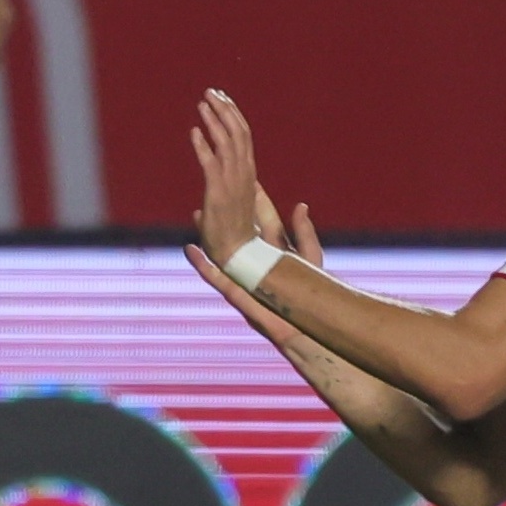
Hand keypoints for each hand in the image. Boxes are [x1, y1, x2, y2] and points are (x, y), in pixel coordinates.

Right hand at [187, 202, 325, 352]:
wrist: (309, 326)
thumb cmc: (314, 294)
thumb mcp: (310, 256)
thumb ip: (304, 232)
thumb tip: (301, 205)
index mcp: (274, 251)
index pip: (260, 219)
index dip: (253, 199)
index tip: (247, 179)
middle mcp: (257, 262)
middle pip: (237, 231)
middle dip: (226, 211)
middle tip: (213, 189)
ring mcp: (245, 278)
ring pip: (222, 252)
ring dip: (209, 234)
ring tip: (196, 214)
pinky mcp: (239, 293)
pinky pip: (217, 278)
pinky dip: (203, 265)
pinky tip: (191, 250)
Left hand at [191, 89, 270, 265]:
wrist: (237, 256)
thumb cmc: (232, 238)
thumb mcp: (225, 217)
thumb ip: (214, 212)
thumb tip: (198, 211)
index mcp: (249, 174)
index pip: (244, 137)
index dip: (234, 116)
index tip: (223, 99)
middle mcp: (244, 174)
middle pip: (239, 133)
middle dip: (225, 109)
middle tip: (211, 91)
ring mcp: (232, 182)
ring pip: (226, 142)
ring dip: (214, 120)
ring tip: (203, 102)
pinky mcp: (218, 191)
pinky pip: (210, 162)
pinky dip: (203, 146)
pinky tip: (194, 131)